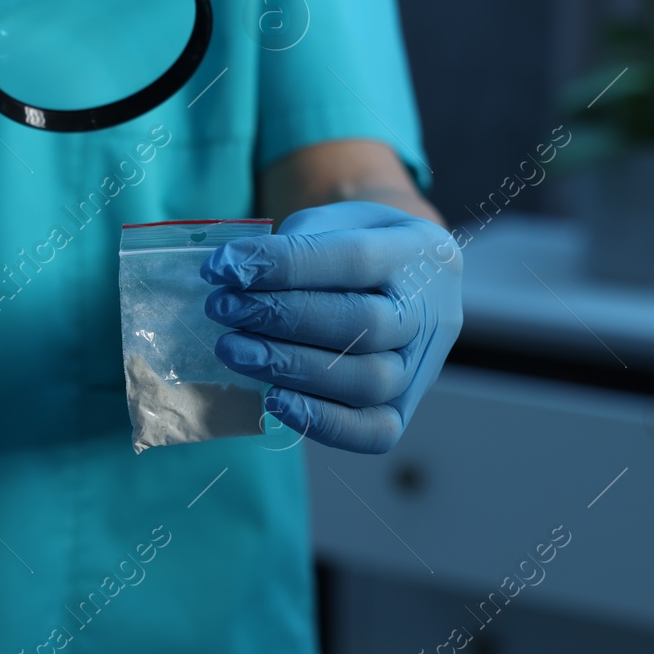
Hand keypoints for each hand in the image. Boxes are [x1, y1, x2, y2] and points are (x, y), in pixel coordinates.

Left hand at [201, 202, 461, 452]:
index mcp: (418, 251)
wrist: (399, 274)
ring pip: (368, 381)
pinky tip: (271, 400)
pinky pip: (375, 432)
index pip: (353, 259)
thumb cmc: (351, 243)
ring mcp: (424, 366)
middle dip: (281, 319)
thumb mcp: (329, 222)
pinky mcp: (406, 407)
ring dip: (290, 367)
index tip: (221, 267)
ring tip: (233, 350)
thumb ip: (291, 246)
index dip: (283, 265)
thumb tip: (230, 275)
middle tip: (222, 308)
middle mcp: (431, 312)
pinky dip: (322, 422)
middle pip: (363, 325)